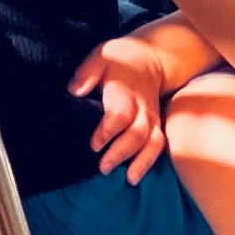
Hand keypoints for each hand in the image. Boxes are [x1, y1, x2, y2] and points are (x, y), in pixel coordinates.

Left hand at [70, 35, 179, 182]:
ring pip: (152, 141)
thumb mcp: (101, 55)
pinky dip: (149, 161)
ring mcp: (152, 116)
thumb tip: (75, 90)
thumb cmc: (119, 60)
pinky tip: (135, 176)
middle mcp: (142, 106)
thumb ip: (88, 72)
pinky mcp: (156, 124)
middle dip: (122, 152)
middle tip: (103, 168)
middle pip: (138, 133)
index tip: (94, 145)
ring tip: (128, 179)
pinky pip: (158, 144)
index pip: (120, 114)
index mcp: (126, 90)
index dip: (108, 131)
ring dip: (141, 161)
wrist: (150, 58)